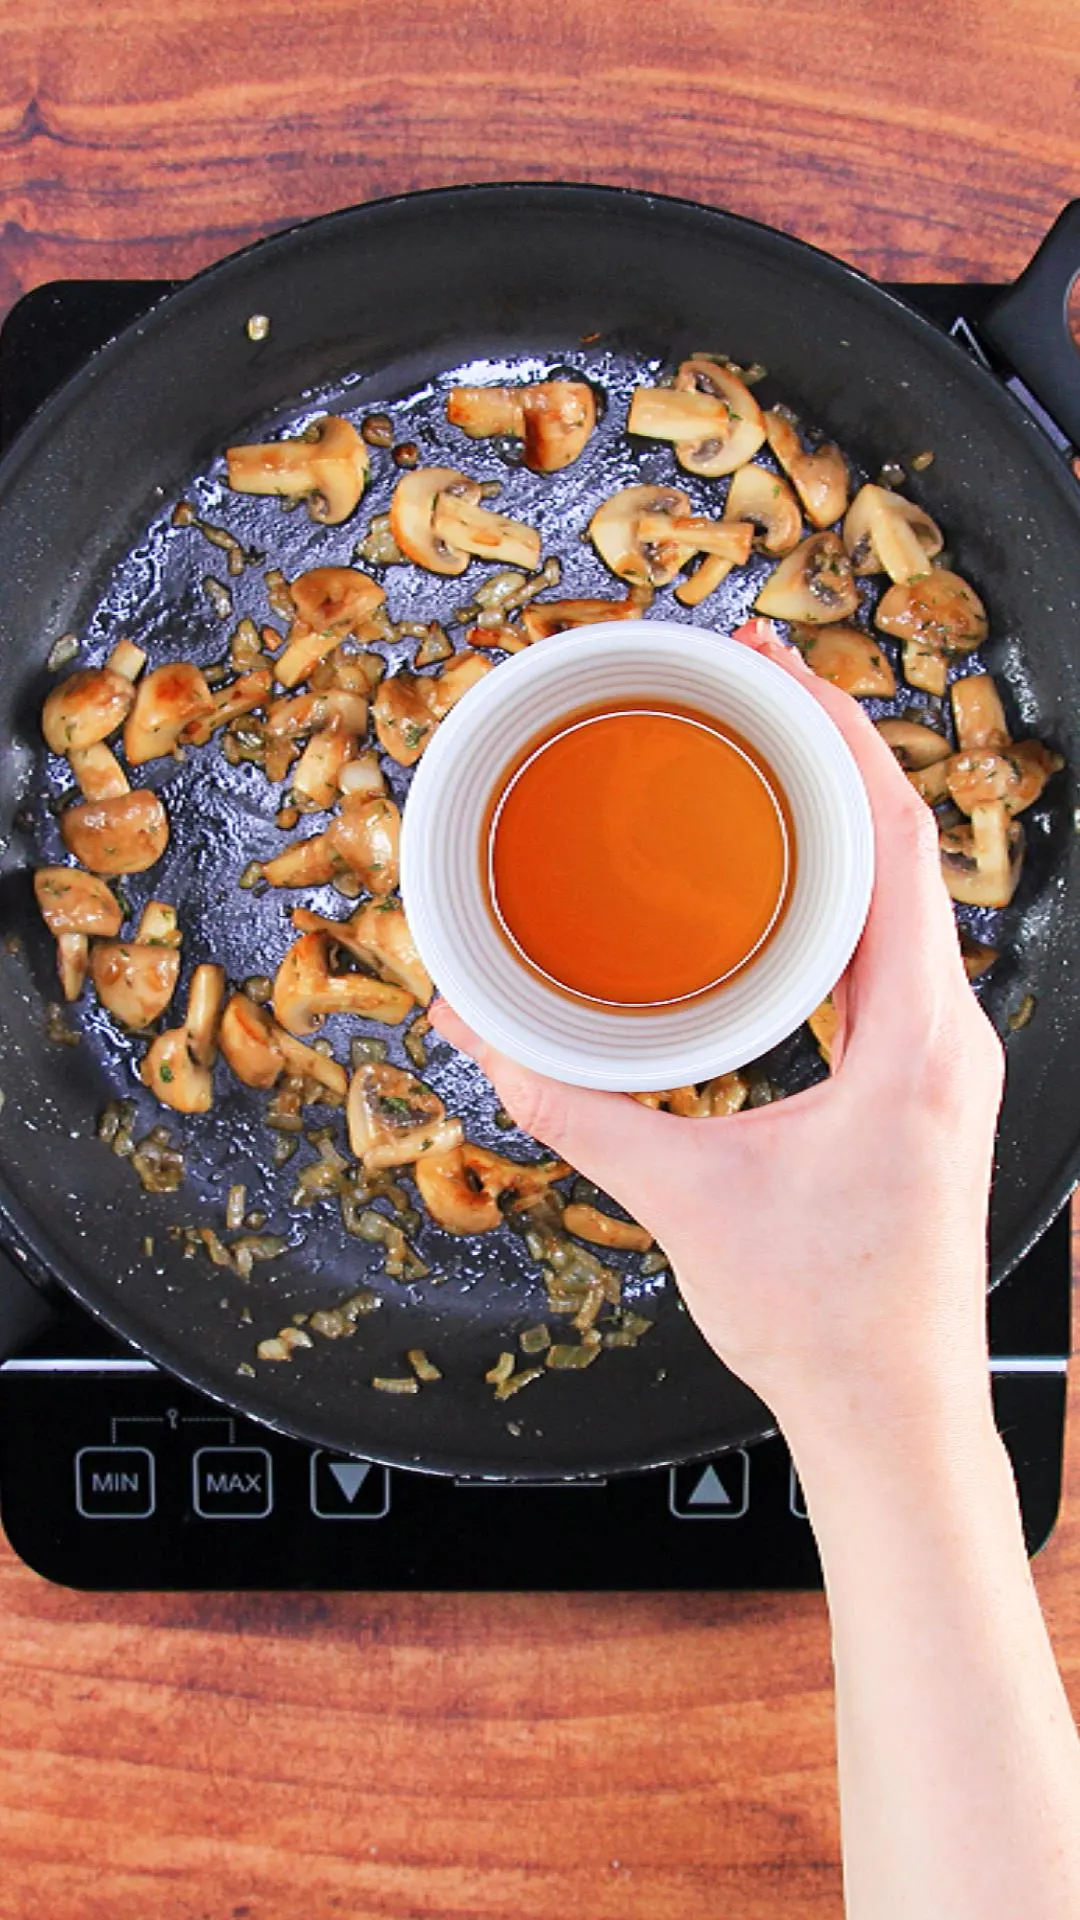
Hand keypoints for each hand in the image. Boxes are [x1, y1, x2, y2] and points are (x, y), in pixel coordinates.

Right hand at [430, 621, 1003, 1441]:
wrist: (893, 1412)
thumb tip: (488, 1042)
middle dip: (831, 754)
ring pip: (903, 901)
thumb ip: (579, 1113)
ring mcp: (942, 1060)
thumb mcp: (683, 1200)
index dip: (838, 736)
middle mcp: (948, 1032)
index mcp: (915, 1037)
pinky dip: (840, 902)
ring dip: (838, 826)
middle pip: (904, 848)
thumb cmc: (822, 1320)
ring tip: (759, 765)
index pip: (897, 840)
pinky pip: (890, 958)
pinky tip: (782, 894)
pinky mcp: (921, 1085)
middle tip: (748, 689)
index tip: (774, 669)